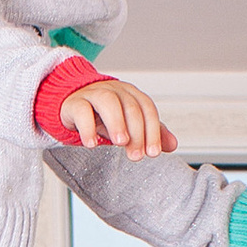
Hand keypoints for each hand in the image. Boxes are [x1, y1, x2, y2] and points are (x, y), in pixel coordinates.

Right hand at [61, 77, 175, 160]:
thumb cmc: (104, 116)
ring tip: (120, 143)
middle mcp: (115, 91)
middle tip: (136, 156)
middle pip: (130, 108)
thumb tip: (172, 145)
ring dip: (117, 123)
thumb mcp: (129, 125)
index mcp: (131, 95)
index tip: (153, 153)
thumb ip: (151, 133)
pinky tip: (91, 144)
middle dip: (136, 133)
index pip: (147, 109)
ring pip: (108, 102)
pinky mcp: (75, 103)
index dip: (153, 131)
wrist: (73, 104)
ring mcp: (94, 94)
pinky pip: (82, 111)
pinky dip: (87, 127)